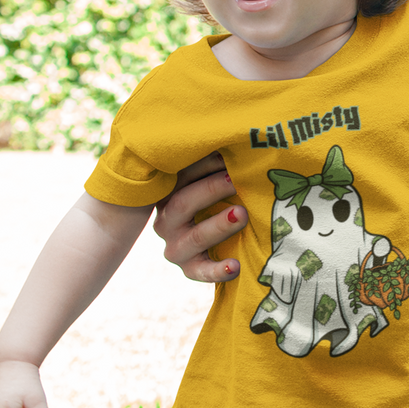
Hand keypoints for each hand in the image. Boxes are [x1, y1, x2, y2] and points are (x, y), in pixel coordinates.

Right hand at [152, 152, 247, 282]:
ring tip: (242, 214)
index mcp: (169, 193)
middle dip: (211, 189)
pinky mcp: (190, 268)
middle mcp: (166, 220)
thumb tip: (237, 135)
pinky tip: (235, 266)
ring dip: (219, 224)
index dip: (203, 164)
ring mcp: (176, 246)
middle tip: (235, 180)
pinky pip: (201, 272)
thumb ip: (217, 166)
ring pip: (196, 236)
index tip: (227, 155)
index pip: (180, 175)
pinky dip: (218, 270)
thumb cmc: (215, 202)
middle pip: (183, 202)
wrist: (210, 246)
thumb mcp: (209, 183)